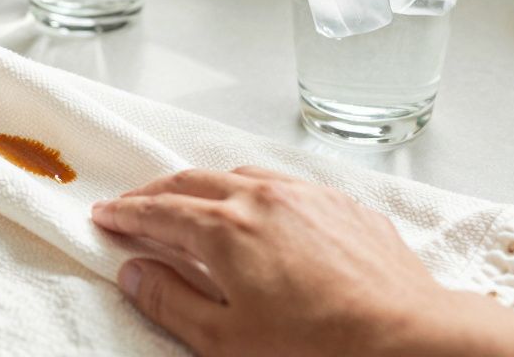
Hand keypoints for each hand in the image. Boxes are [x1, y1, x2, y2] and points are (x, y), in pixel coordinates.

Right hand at [92, 167, 443, 356]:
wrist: (407, 340)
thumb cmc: (316, 348)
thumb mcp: (225, 339)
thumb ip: (171, 301)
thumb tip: (134, 272)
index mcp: (226, 228)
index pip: (159, 210)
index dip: (127, 213)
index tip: (106, 216)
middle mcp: (264, 197)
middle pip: (195, 181)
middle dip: (158, 190)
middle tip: (136, 204)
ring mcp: (309, 196)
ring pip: (244, 174)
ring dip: (209, 185)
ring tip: (196, 202)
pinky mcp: (346, 207)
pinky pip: (289, 186)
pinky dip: (260, 193)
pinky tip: (265, 214)